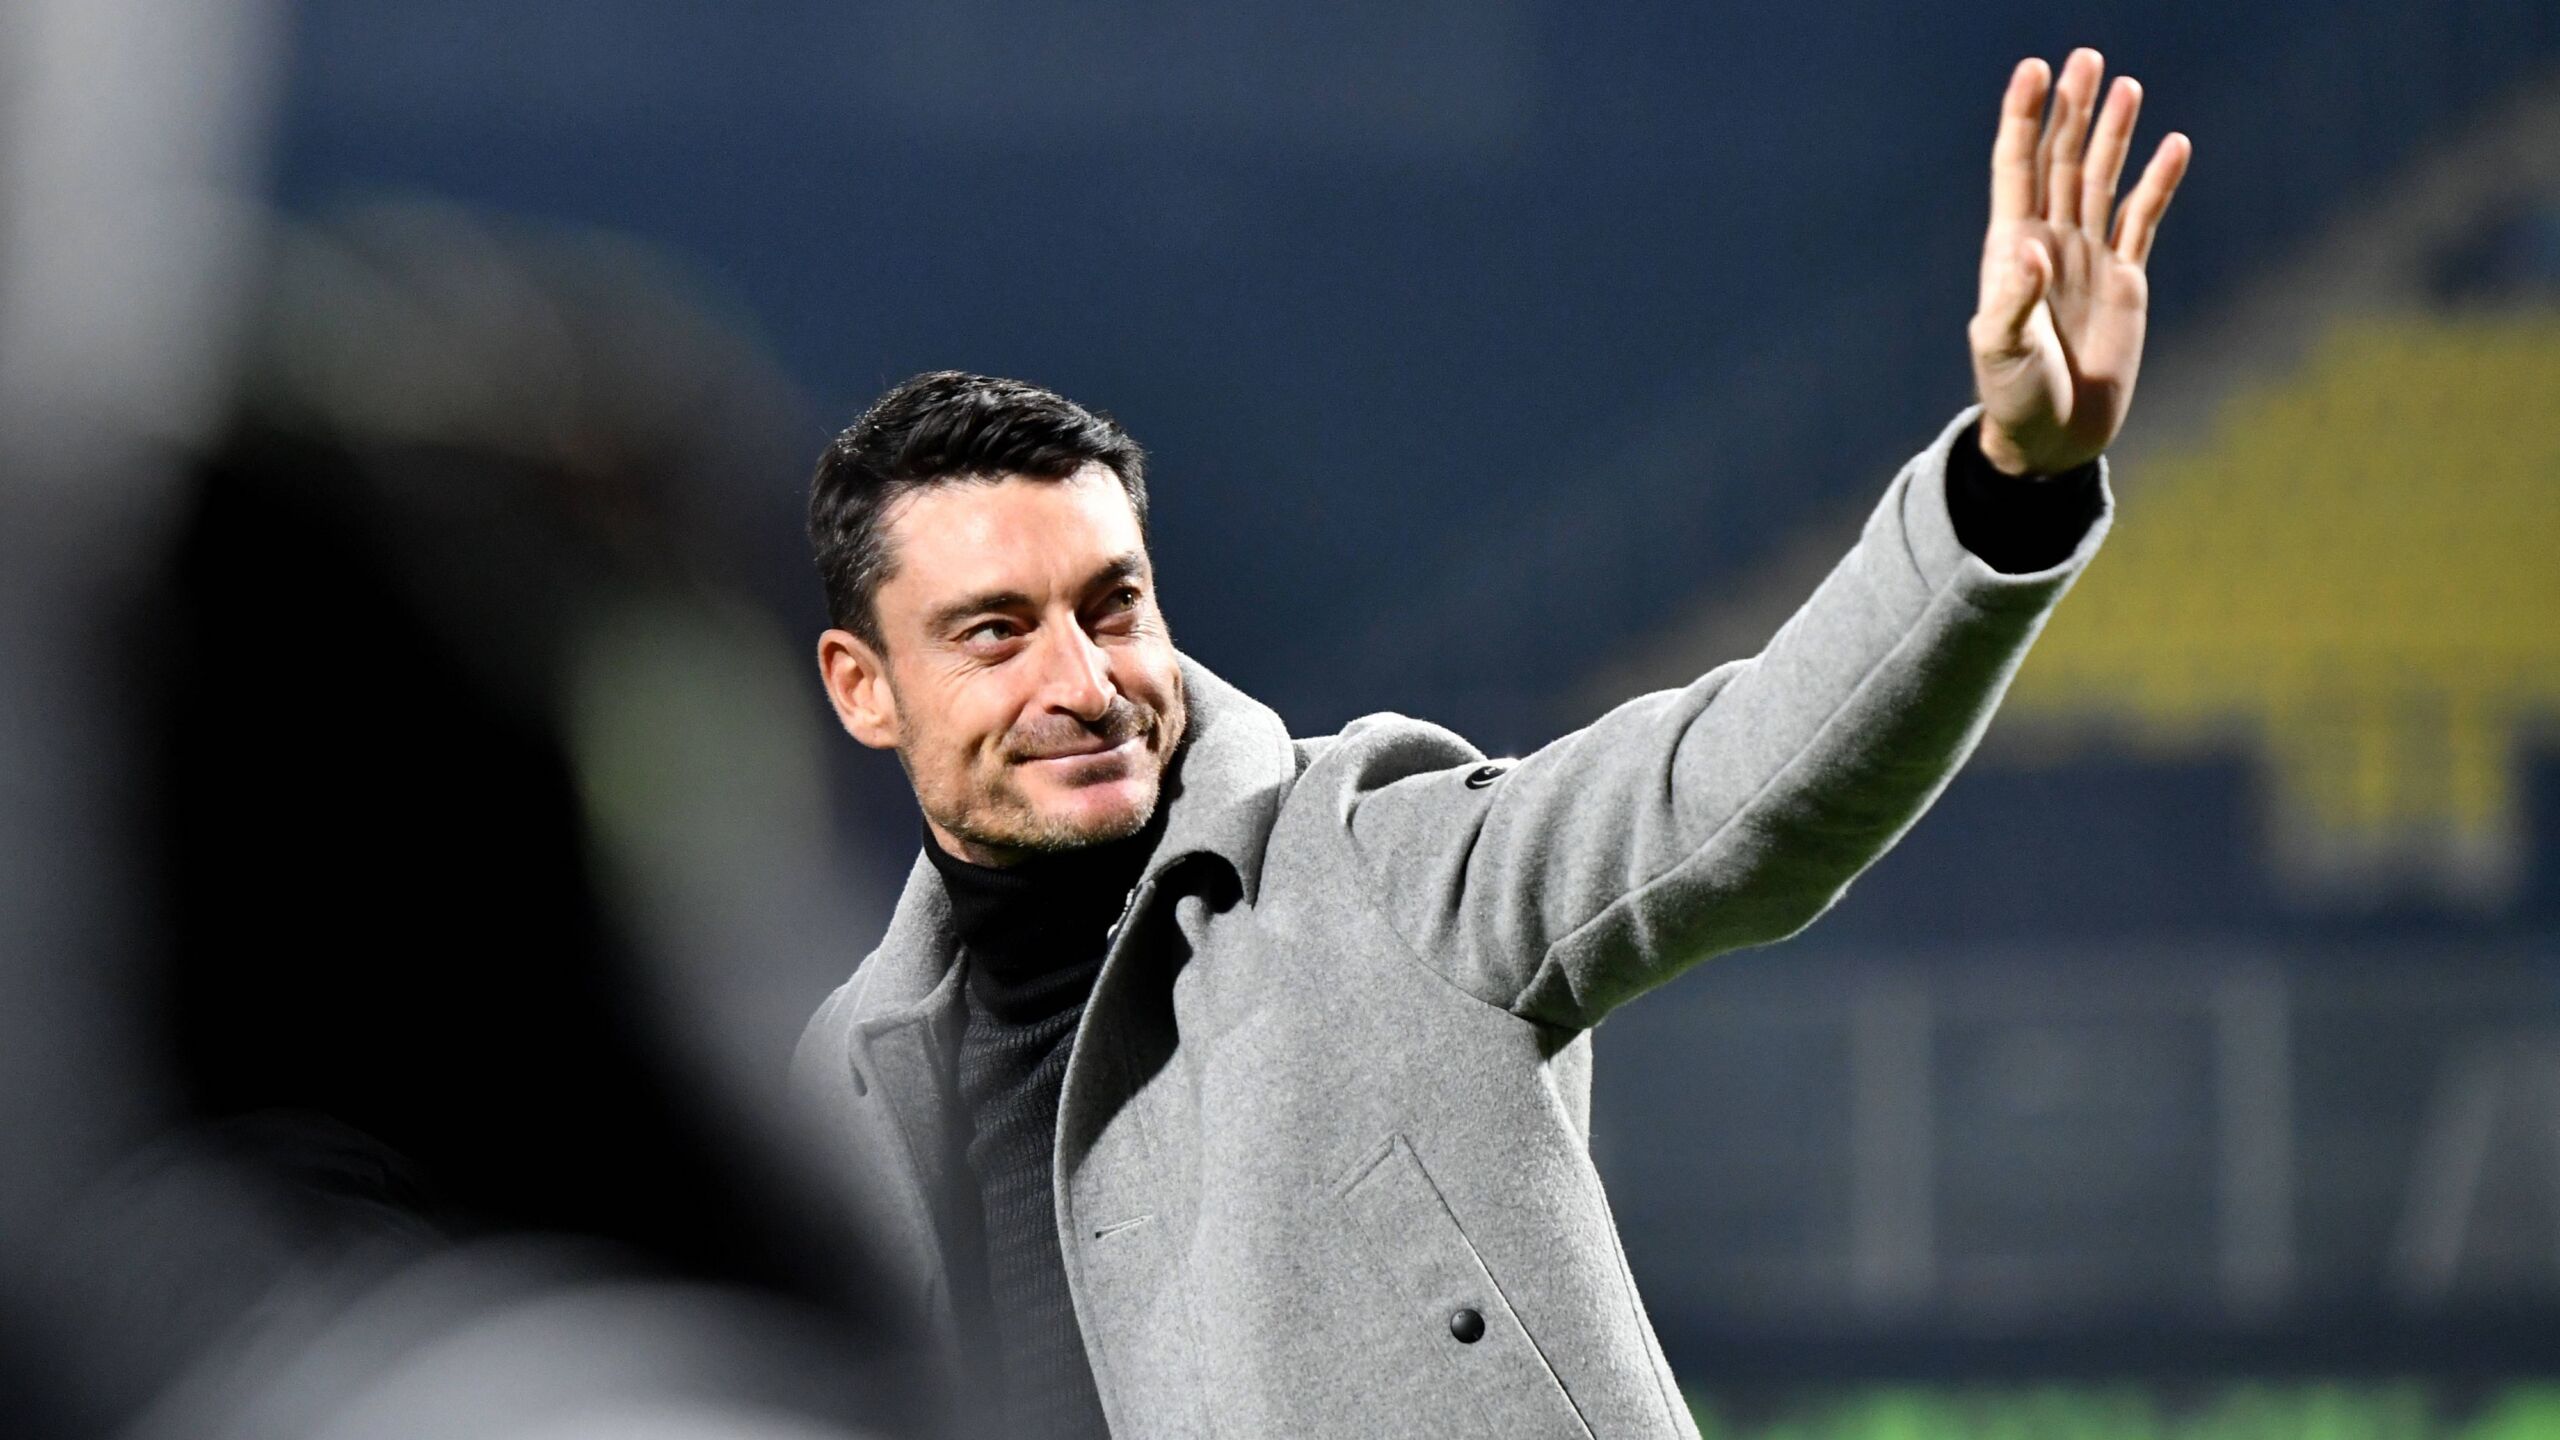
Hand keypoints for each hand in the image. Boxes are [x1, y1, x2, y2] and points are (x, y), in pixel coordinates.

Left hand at [1969, 49, 2190, 475]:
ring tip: (2125, 84)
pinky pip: (2144, 220)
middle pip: (2061, 160)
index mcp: (2010, 251)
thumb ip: (2013, 302)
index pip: (2015, 167)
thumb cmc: (2015, 397)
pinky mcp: (2126, 281)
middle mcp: (2049, 243)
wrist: (2054, 439)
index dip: (2023, 118)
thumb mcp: (2002, 351)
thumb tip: (2032, 253)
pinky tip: (2174, 146)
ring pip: (2102, 180)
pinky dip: (2159, 183)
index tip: (2033, 69)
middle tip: (2086, 57)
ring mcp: (2089, 258)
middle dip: (2072, 110)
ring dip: (2112, 133)